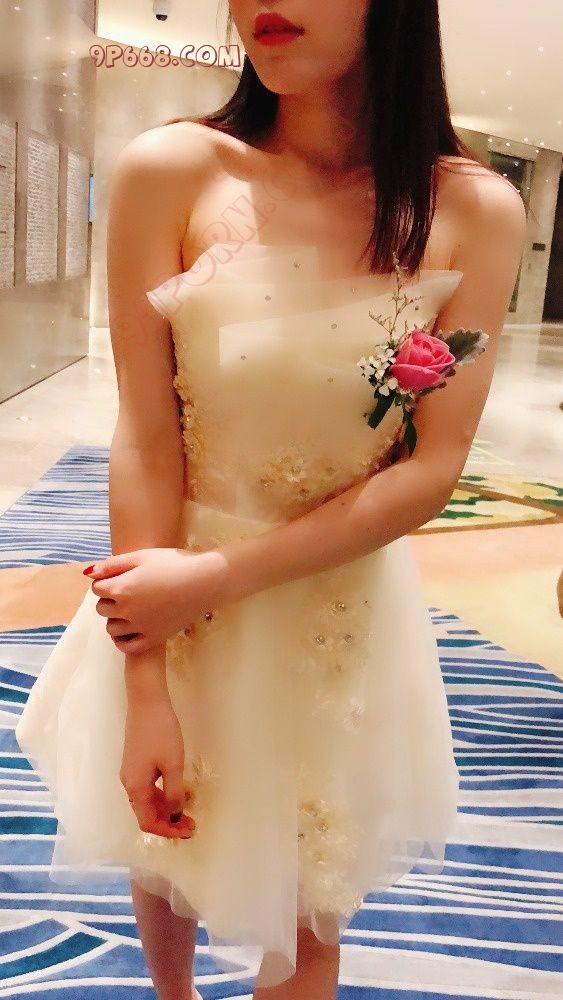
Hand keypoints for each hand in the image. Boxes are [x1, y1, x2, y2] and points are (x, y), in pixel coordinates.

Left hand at [86, 546, 227, 654]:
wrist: (205, 581)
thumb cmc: (173, 563)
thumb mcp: (141, 556)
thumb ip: (111, 565)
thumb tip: (87, 574)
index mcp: (122, 588)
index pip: (97, 589)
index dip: (107, 581)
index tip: (122, 577)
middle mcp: (127, 611)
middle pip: (102, 609)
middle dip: (110, 599)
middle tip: (130, 590)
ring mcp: (140, 627)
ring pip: (111, 629)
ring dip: (116, 619)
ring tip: (132, 608)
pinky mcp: (153, 638)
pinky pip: (126, 647)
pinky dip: (123, 640)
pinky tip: (131, 628)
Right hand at [121, 691, 195, 838]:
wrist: (146, 701)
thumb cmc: (161, 732)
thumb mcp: (173, 765)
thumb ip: (174, 793)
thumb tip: (175, 815)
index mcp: (135, 788)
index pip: (148, 822)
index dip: (169, 831)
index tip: (189, 830)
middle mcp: (129, 783)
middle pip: (146, 814)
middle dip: (168, 822)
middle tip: (191, 823)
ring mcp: (130, 772)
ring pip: (146, 801)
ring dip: (165, 809)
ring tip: (186, 810)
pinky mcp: (135, 761)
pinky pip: (147, 788)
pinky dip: (161, 796)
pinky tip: (175, 791)